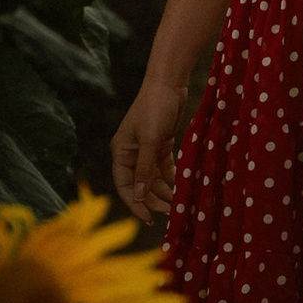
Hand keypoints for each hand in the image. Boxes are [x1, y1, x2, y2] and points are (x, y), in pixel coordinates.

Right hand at [111, 75, 191, 226]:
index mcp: (121, 152)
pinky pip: (164, 168)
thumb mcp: (151, 140)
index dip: (136, 203)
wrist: (169, 83)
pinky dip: (172, 178)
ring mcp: (146, 149)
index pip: (124, 185)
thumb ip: (145, 169)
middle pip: (140, 184)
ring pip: (153, 178)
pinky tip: (181, 188)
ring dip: (164, 191)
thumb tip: (140, 196)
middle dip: (154, 199)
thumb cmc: (155, 108)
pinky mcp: (161, 144)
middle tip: (171, 213)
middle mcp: (131, 153)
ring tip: (179, 203)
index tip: (149, 219)